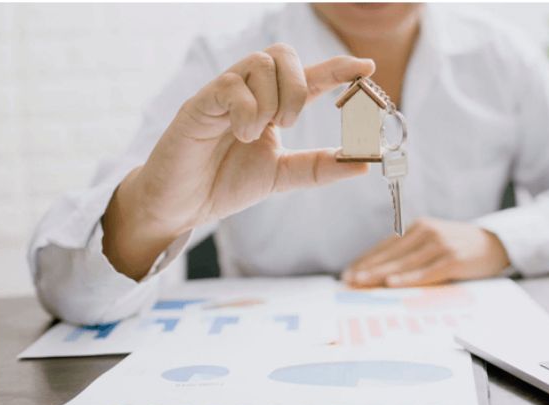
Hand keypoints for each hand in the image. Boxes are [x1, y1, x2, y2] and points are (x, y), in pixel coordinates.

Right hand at [103, 44, 374, 278]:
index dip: (338, 69)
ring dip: (272, 101)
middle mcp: (249, 92)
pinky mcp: (200, 103)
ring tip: (255, 134)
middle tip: (287, 125)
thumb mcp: (282, 176)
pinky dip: (247, 111)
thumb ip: (319, 168)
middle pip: (284, 55)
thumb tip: (363, 164)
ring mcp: (224, 93)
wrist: (181, 206)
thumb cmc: (225, 184)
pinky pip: (232, 86)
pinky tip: (240, 135)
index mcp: (270, 106)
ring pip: (261, 63)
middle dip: (299, 87)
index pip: (308, 77)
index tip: (367, 67)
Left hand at [342, 218, 509, 287]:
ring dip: (381, 274)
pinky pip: (426, 271)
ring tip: (362, 283)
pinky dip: (408, 278)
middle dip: (367, 268)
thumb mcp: (434, 244)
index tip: (347, 273)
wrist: (496, 244)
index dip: (366, 260)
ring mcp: (440, 244)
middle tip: (348, 281)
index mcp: (418, 227)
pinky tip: (392, 283)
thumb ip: (411, 253)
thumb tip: (381, 274)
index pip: (386, 246)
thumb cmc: (459, 248)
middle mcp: (427, 232)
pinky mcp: (453, 258)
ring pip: (404, 263)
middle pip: (391, 254)